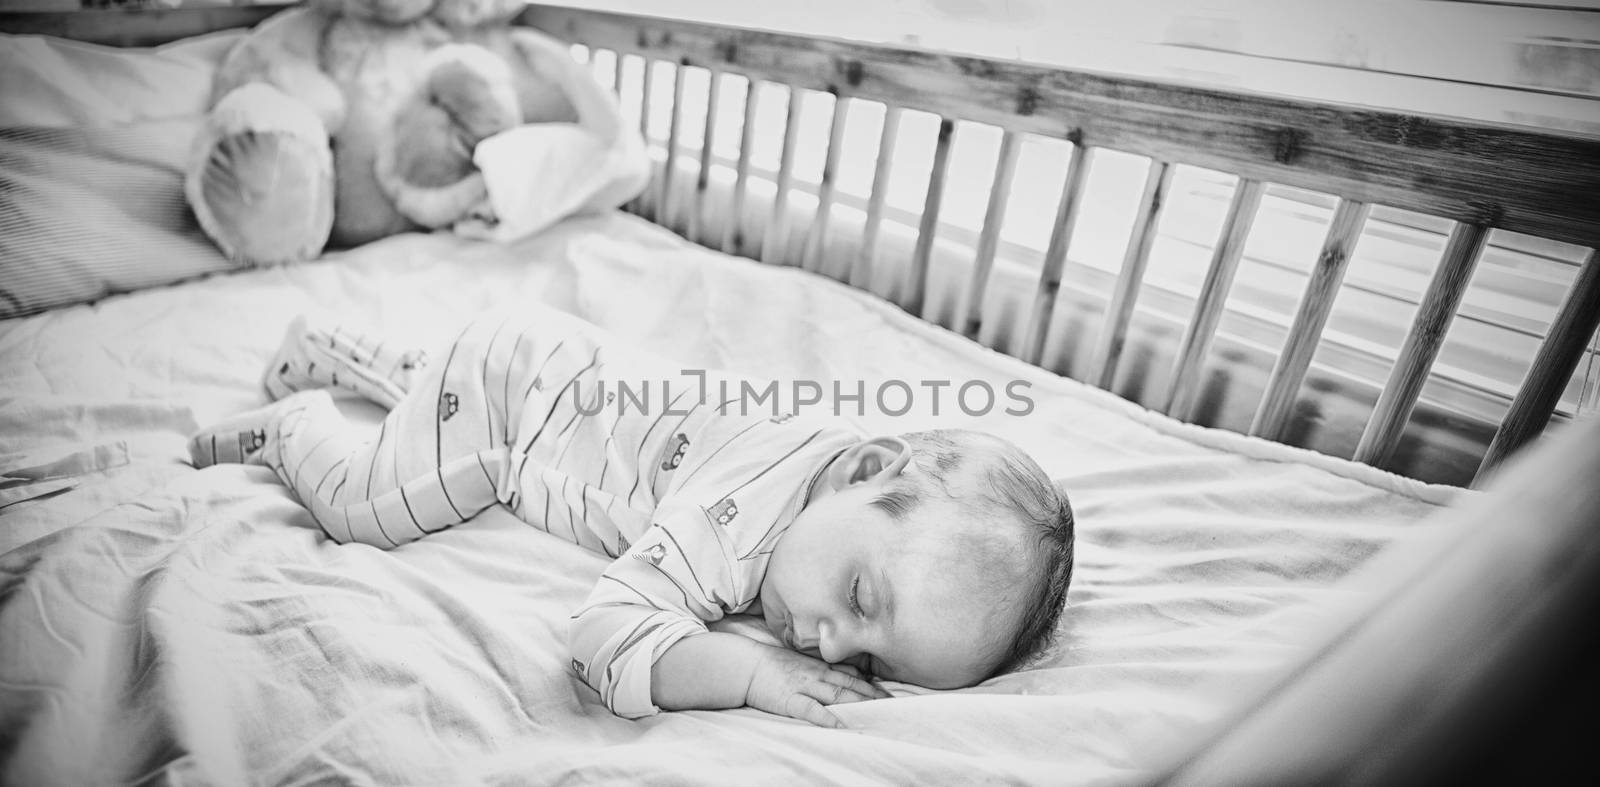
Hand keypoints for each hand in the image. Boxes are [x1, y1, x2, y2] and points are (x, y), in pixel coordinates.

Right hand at [743, 646, 888, 727]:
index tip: (888, 693)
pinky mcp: (790, 700)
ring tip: (876, 713)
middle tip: (892, 705)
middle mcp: (817, 675)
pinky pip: (812, 710)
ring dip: (858, 704)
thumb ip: (821, 668)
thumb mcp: (800, 662)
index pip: (851, 675)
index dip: (871, 685)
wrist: (746, 665)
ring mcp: (804, 687)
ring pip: (837, 695)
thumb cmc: (771, 664)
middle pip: (851, 686)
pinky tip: (840, 725)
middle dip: (873, 696)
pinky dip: (827, 718)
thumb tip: (841, 674)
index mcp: (819, 667)